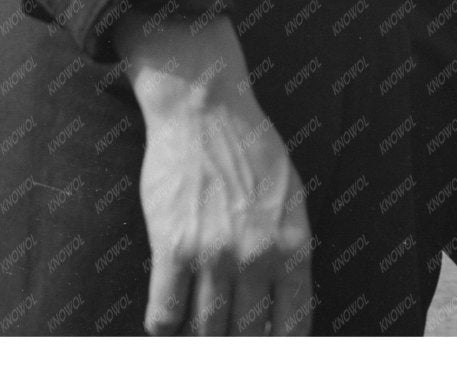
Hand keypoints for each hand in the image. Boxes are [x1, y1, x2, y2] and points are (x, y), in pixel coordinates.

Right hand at [116, 14, 312, 334]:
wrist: (204, 108)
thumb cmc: (249, 147)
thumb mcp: (290, 196)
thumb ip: (289, 250)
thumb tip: (284, 304)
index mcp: (292, 245)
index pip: (292, 326)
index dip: (277, 347)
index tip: (265, 348)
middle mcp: (256, 257)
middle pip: (247, 336)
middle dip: (237, 343)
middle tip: (226, 336)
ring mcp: (213, 255)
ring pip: (207, 332)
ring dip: (201, 338)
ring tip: (197, 331)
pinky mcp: (173, 248)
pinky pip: (164, 316)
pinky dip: (164, 327)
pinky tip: (167, 319)